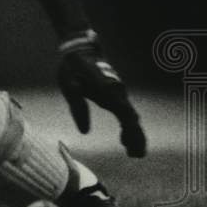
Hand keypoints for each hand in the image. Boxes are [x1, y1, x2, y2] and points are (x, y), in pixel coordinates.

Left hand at [57, 32, 146, 157]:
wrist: (79, 50)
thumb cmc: (71, 68)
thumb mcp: (69, 87)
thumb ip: (78, 108)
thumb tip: (85, 132)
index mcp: (108, 91)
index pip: (126, 115)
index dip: (131, 132)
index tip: (132, 148)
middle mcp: (117, 92)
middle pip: (132, 118)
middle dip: (136, 137)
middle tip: (137, 156)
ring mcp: (117, 92)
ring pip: (130, 115)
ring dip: (133, 133)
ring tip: (133, 153)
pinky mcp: (114, 93)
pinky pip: (124, 111)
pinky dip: (127, 125)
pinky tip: (123, 138)